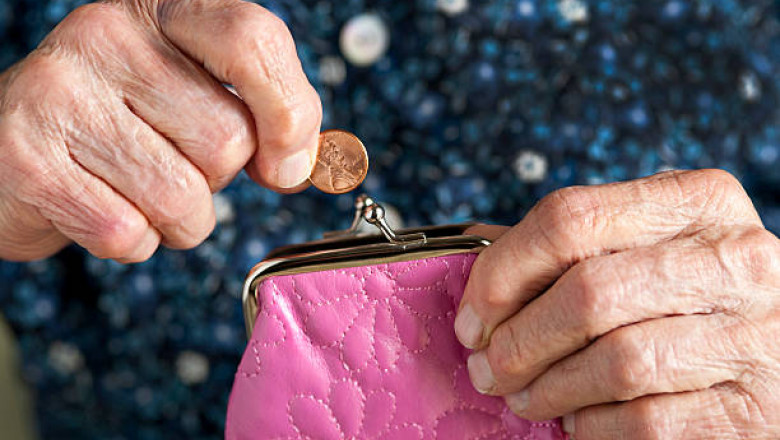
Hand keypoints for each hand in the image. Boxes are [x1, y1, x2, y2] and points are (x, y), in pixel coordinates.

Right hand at [0, 0, 320, 261]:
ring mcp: (59, 94)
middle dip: (216, 178)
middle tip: (170, 161)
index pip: (252, 40)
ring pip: (184, 197)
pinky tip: (103, 205)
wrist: (13, 151)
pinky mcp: (29, 160)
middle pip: (227, 140)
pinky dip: (134, 240)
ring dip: (178, 219)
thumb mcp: (193, 95)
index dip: (288, 111)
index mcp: (161, 11)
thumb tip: (300, 163)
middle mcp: (105, 36)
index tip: (285, 162)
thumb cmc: (122, 125)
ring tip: (136, 189)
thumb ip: (262, 114)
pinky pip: (130, 233)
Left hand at [457, 170, 779, 438]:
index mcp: (696, 201)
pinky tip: (576, 420)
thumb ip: (569, 244)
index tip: (472, 317)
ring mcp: (757, 333)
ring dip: (549, 389)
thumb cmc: (689, 293)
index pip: (570, 218)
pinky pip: (647, 421)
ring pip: (617, 362)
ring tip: (524, 398)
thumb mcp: (643, 245)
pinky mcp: (757, 408)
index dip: (502, 272)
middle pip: (588, 293)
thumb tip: (474, 249)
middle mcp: (736, 258)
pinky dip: (593, 427)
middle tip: (488, 368)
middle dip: (518, 341)